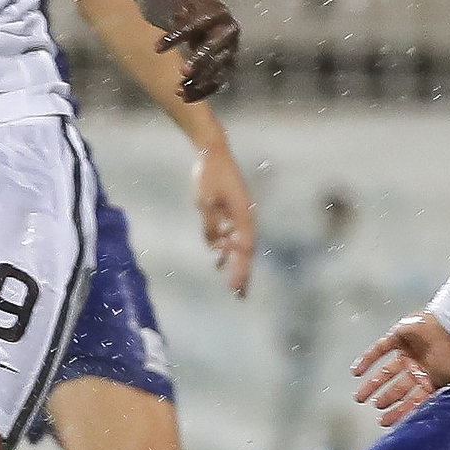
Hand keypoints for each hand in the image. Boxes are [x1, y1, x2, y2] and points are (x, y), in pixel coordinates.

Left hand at [156, 0, 239, 102]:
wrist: (203, 11)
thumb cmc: (184, 6)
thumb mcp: (175, 3)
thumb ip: (165, 6)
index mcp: (215, 11)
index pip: (197, 24)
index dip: (177, 36)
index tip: (156, 49)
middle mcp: (228, 30)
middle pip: (215, 47)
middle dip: (199, 60)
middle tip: (182, 71)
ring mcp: (231, 49)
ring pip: (218, 69)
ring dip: (200, 81)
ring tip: (178, 91)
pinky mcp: (227, 64)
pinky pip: (218, 81)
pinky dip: (202, 90)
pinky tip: (185, 97)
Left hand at [193, 141, 255, 296]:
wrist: (213, 153)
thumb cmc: (209, 175)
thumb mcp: (204, 201)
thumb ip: (210, 225)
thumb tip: (214, 246)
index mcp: (243, 216)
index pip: (244, 249)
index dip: (240, 270)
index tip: (235, 287)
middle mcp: (245, 218)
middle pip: (245, 251)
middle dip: (242, 273)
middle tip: (239, 296)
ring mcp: (239, 215)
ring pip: (239, 245)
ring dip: (234, 264)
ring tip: (232, 285)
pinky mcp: (231, 211)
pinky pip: (231, 236)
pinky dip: (226, 249)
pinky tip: (218, 259)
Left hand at [351, 313, 449, 426]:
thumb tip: (449, 415)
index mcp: (430, 380)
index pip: (412, 400)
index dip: (399, 411)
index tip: (385, 421)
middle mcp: (417, 368)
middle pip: (396, 388)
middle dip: (384, 399)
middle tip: (374, 407)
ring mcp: (406, 353)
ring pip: (385, 372)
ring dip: (372, 384)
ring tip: (360, 397)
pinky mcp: (397, 338)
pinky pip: (379, 350)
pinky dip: (367, 360)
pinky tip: (356, 371)